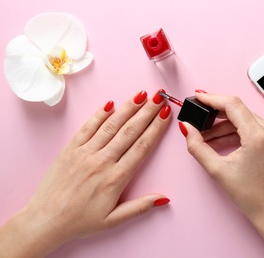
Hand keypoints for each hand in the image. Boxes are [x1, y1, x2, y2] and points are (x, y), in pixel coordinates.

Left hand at [0, 90, 170, 256]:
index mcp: (116, 178)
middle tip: (159, 97)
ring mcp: (85, 153)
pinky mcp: (70, 149)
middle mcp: (102, 161)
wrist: (45, 220)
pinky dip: (99, 114)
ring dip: (127, 108)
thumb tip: (164, 198)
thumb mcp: (113, 220)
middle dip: (147, 111)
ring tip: (141, 95)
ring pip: (111, 125)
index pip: (141, 147)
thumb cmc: (80, 221)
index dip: (155, 128)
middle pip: (129, 131)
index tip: (165, 114)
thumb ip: (140, 207)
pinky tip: (111, 104)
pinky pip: (87, 127)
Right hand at [180, 92, 263, 256]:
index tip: (198, 97)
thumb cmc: (251, 194)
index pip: (232, 104)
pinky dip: (234, 131)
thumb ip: (197, 146)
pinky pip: (250, 126)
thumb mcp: (217, 170)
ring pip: (243, 118)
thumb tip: (186, 128)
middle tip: (198, 120)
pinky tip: (219, 141)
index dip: (212, 98)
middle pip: (237, 110)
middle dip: (214, 115)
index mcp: (258, 136)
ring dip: (222, 126)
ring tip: (205, 138)